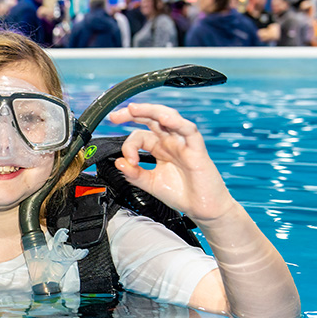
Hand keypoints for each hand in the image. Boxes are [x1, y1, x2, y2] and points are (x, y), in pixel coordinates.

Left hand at [108, 103, 234, 222]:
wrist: (202, 208)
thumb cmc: (181, 193)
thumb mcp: (149, 183)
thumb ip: (133, 174)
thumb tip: (118, 162)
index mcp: (159, 147)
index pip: (139, 136)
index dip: (129, 146)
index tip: (128, 162)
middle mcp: (170, 141)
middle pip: (151, 118)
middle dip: (131, 113)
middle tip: (115, 116)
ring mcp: (183, 142)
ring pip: (168, 117)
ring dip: (150, 111)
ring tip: (133, 109)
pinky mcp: (197, 148)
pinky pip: (188, 130)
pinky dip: (177, 122)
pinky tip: (164, 118)